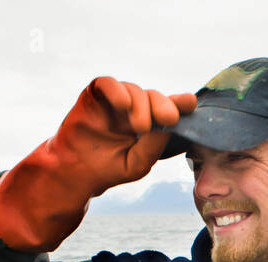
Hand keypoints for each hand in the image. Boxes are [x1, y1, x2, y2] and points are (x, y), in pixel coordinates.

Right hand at [0, 77, 196, 251]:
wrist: (76, 171)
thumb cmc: (109, 167)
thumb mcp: (138, 162)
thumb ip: (155, 144)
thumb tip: (170, 121)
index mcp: (151, 123)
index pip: (169, 108)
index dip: (181, 104)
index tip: (191, 103)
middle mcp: (135, 108)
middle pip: (155, 96)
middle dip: (164, 105)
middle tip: (168, 119)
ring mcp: (115, 100)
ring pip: (135, 90)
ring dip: (141, 105)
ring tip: (140, 127)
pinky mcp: (95, 94)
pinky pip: (109, 84)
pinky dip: (118, 91)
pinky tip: (124, 106)